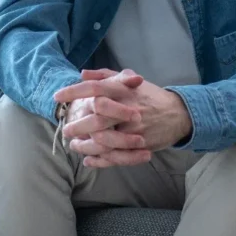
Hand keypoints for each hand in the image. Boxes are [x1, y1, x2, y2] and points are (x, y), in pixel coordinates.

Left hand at [55, 69, 192, 167]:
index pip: (95, 89)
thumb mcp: (129, 80)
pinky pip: (116, 156)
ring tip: (75, 146)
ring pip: (104, 142)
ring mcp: (134, 130)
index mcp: (124, 90)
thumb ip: (106, 76)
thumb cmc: (149, 96)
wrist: (178, 114)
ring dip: (86, 146)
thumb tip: (82, 74)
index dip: (74, 92)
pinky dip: (100, 160)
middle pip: (97, 119)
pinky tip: (89, 159)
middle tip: (66, 130)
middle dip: (78, 126)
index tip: (58, 97)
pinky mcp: (140, 146)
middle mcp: (128, 109)